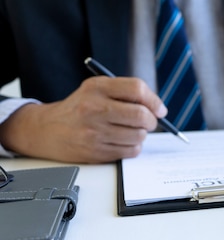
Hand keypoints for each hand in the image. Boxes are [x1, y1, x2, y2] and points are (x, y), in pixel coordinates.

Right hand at [0, 77, 166, 162]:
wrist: (47, 130)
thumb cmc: (80, 109)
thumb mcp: (97, 90)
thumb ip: (125, 92)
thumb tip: (158, 108)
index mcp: (97, 88)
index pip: (137, 89)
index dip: (154, 100)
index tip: (160, 109)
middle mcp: (94, 108)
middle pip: (141, 115)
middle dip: (152, 121)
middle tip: (149, 122)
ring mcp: (94, 132)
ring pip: (139, 135)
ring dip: (141, 135)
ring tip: (131, 131)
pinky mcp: (96, 151)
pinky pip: (130, 151)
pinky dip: (133, 147)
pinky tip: (122, 141)